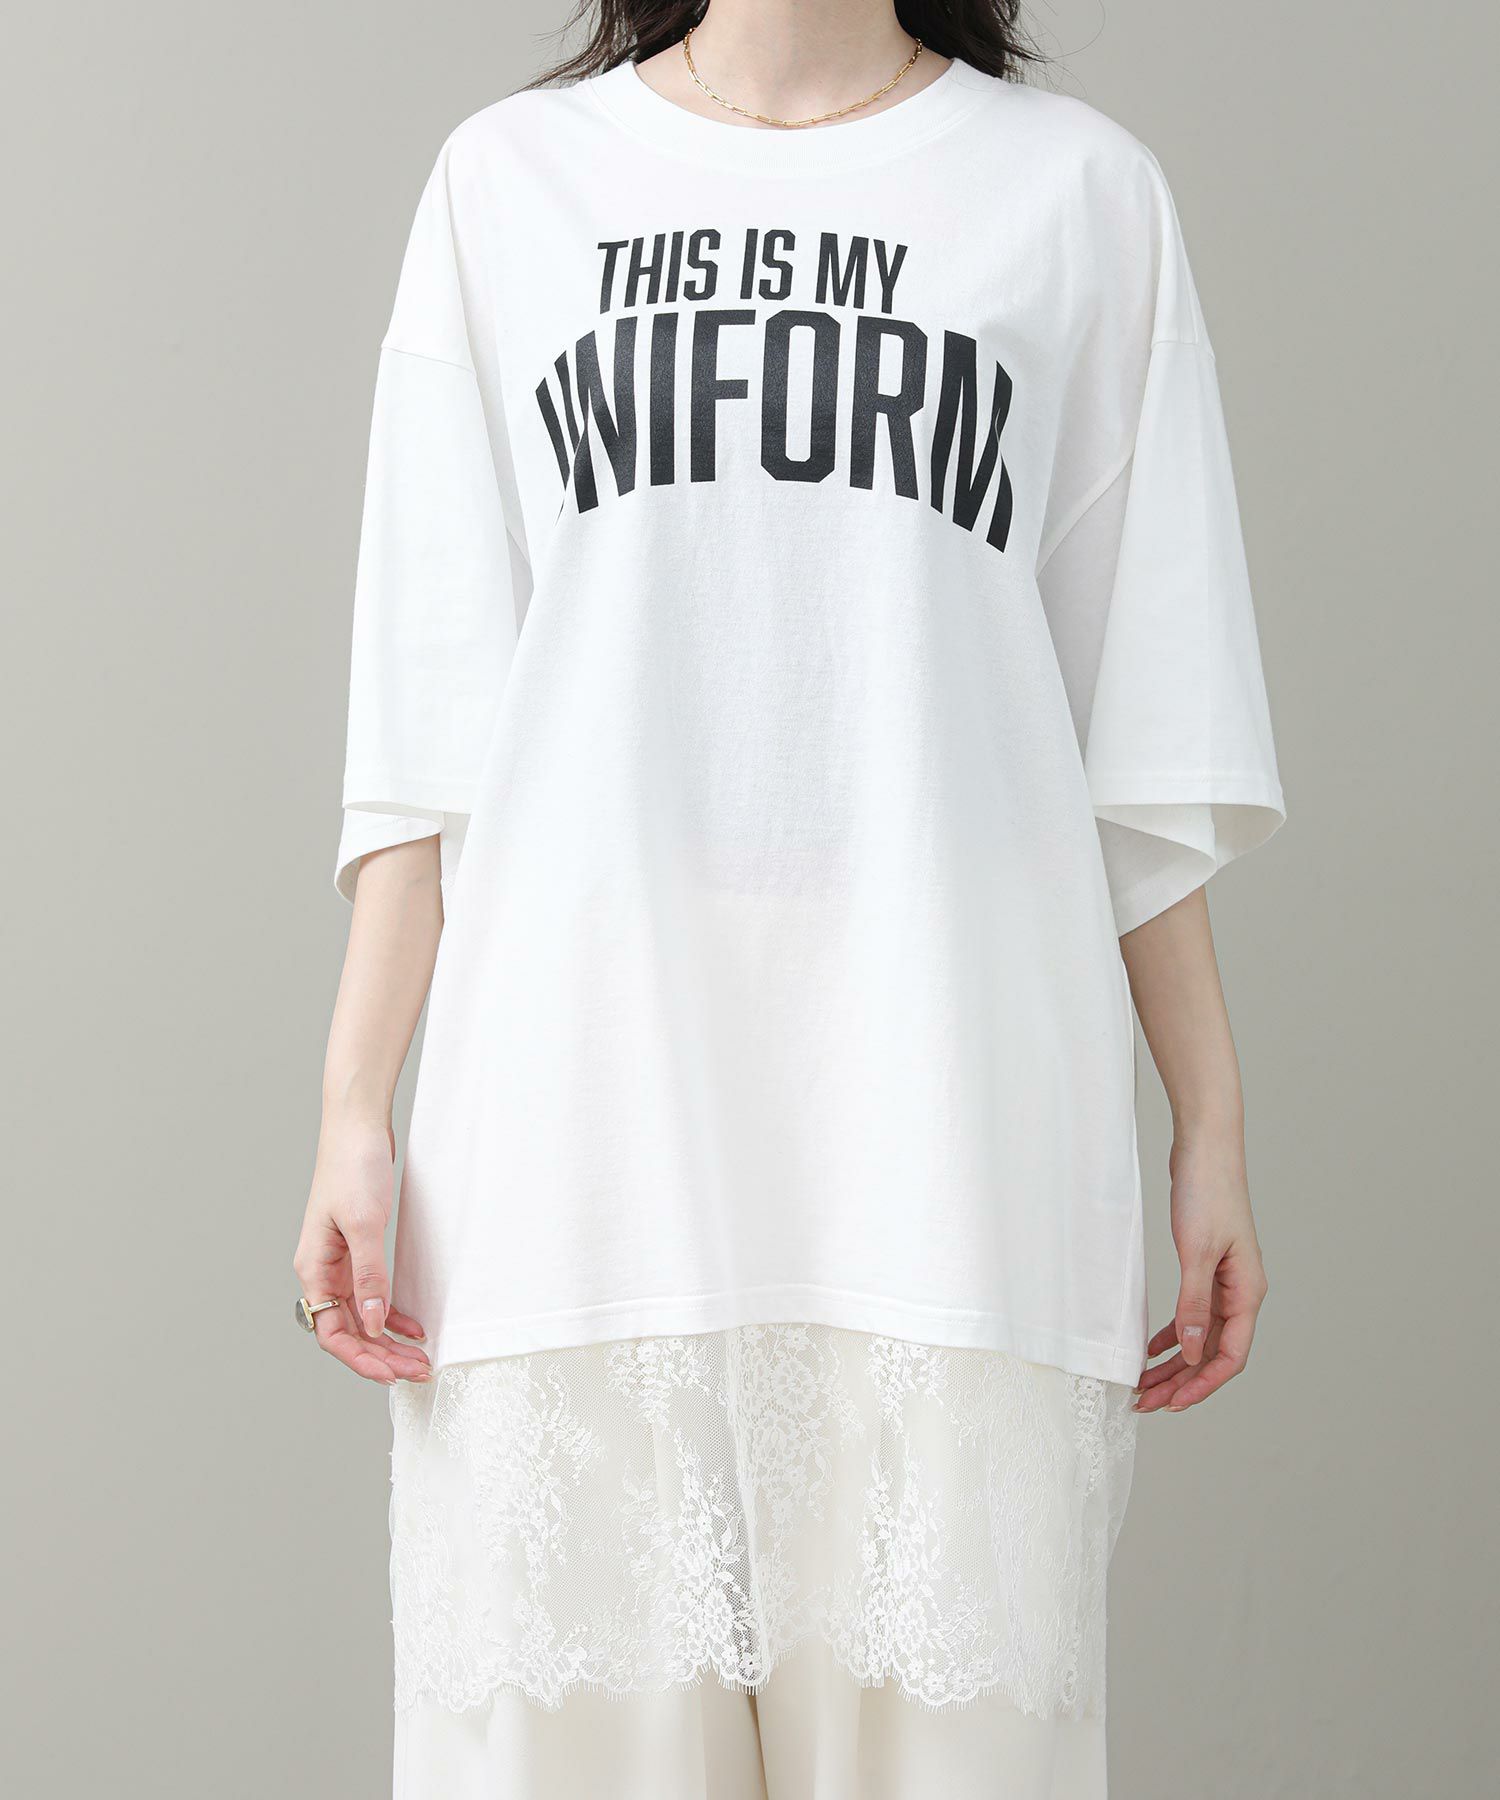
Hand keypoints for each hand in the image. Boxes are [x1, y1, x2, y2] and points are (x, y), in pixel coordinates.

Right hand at [293, 1115, 430, 1385]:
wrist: (357, 1126)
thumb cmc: (353, 1167)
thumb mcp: (365, 1223)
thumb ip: (370, 1276)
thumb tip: (375, 1325)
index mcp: (314, 1269)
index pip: (332, 1332)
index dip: (361, 1358)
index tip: (392, 1374)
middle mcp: (322, 1271)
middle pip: (349, 1330)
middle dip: (381, 1356)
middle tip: (418, 1371)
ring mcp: (340, 1262)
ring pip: (363, 1316)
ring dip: (389, 1340)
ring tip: (419, 1358)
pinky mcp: (358, 1250)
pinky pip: (372, 1295)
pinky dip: (392, 1313)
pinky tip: (413, 1327)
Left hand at [1135, 1133, 1266, 1413]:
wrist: (1205, 1148)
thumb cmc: (1207, 1192)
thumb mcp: (1196, 1252)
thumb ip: (1193, 1304)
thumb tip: (1189, 1353)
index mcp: (1248, 1292)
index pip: (1230, 1356)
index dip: (1201, 1384)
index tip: (1172, 1404)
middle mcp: (1241, 1293)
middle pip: (1213, 1352)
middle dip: (1181, 1382)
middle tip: (1146, 1403)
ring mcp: (1225, 1281)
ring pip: (1200, 1337)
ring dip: (1174, 1363)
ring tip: (1144, 1385)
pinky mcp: (1207, 1268)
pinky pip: (1192, 1314)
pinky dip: (1172, 1334)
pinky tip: (1152, 1348)